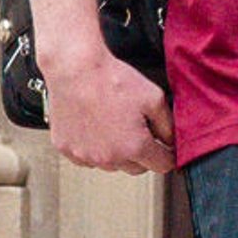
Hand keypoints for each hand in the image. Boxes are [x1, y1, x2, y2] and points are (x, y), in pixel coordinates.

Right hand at [43, 44, 176, 174]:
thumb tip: (170, 141)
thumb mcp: (154, 98)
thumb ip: (167, 125)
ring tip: (114, 124)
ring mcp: (86, 156)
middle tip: (138, 130)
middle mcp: (110, 158)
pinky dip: (93, 148)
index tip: (165, 148)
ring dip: (116, 152)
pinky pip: (87, 157)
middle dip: (142, 154)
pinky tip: (94, 127)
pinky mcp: (67, 150)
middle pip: (136, 168)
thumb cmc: (111, 80)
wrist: (76, 70)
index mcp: (135, 147)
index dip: (168, 155)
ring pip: (111, 164)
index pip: (162, 165)